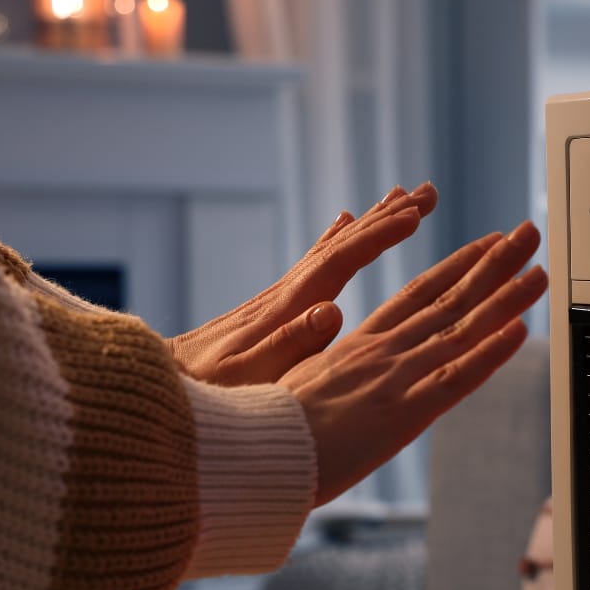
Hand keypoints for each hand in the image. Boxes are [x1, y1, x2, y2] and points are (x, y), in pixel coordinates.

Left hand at [169, 183, 438, 385]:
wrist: (163, 390)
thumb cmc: (208, 397)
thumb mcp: (249, 380)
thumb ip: (290, 346)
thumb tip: (333, 310)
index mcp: (286, 312)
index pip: (339, 264)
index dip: (378, 238)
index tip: (414, 215)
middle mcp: (284, 295)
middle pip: (341, 245)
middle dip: (385, 218)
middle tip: (426, 192)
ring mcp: (279, 298)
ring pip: (332, 248)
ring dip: (369, 222)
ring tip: (401, 196)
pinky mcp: (274, 308)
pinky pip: (317, 262)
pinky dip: (338, 238)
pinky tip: (344, 223)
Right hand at [280, 220, 547, 506]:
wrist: (256, 455)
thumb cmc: (272, 428)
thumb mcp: (298, 381)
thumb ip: (325, 356)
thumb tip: (329, 331)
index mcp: (359, 345)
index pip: (417, 295)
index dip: (456, 267)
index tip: (485, 245)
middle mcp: (383, 351)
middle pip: (449, 299)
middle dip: (494, 264)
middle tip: (528, 234)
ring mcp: (396, 378)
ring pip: (462, 330)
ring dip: (507, 297)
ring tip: (540, 270)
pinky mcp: (404, 413)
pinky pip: (457, 378)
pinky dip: (491, 353)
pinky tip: (522, 329)